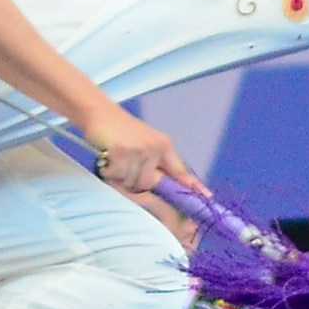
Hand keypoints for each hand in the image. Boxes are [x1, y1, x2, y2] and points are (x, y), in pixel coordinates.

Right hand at [88, 106, 207, 197]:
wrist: (101, 113)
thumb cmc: (121, 133)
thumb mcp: (145, 144)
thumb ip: (155, 164)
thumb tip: (161, 185)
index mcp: (164, 146)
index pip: (179, 170)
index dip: (192, 185)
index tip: (206, 195)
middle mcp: (155, 147)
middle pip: (148, 183)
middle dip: (134, 181)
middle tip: (124, 166)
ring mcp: (139, 148)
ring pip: (131, 181)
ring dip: (120, 176)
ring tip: (115, 159)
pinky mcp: (121, 150)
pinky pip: (117, 175)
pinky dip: (109, 171)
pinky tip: (108, 157)